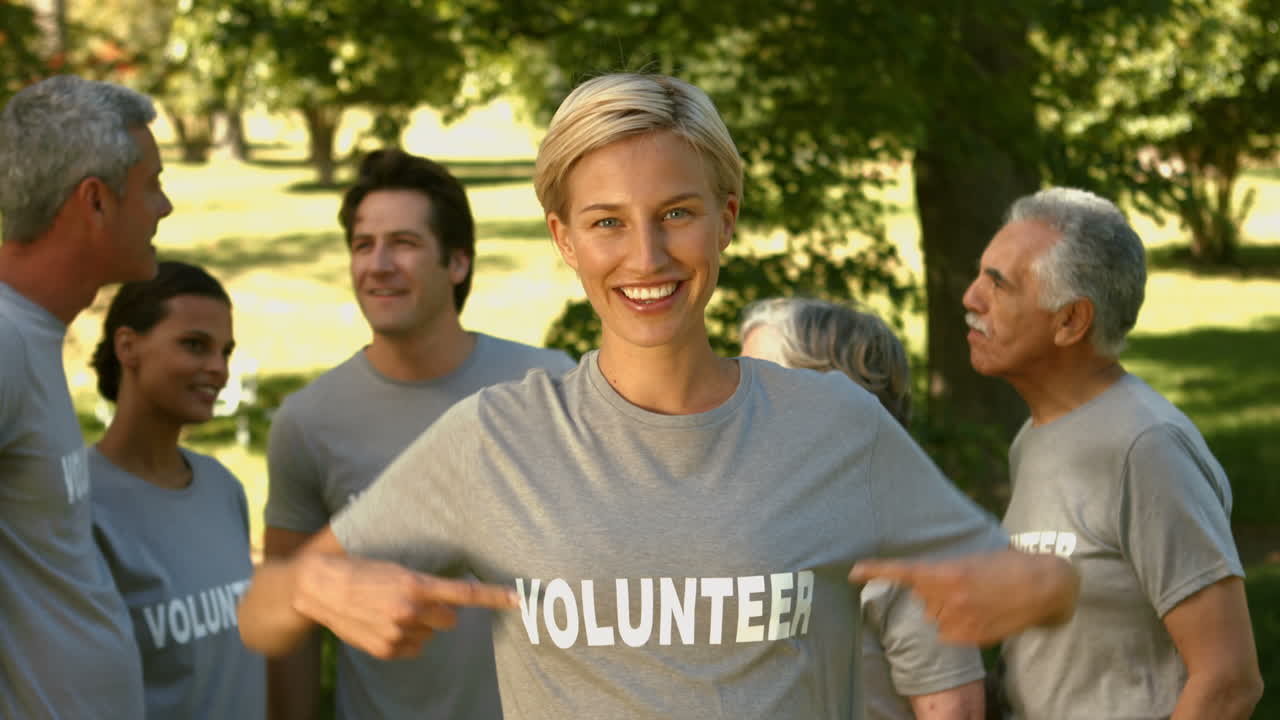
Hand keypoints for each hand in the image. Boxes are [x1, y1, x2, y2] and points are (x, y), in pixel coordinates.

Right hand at [293, 554, 517, 659]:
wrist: (319, 589)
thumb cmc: (361, 572)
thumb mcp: (396, 569)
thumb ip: (423, 585)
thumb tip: (449, 599)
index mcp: (415, 585)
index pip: (465, 594)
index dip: (494, 597)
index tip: (518, 599)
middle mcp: (410, 611)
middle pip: (450, 620)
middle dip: (440, 612)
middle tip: (418, 600)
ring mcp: (398, 634)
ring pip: (430, 635)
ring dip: (419, 625)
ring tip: (391, 610)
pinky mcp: (386, 650)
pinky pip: (413, 649)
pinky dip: (405, 639)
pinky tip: (384, 624)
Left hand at [849, 549, 1078, 645]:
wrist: (1043, 586)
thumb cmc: (1006, 566)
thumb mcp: (971, 559)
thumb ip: (944, 572)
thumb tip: (924, 585)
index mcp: (946, 572)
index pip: (904, 572)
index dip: (876, 571)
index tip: (854, 572)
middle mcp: (947, 598)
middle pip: (923, 599)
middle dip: (936, 593)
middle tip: (965, 584)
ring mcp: (958, 621)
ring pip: (936, 618)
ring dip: (949, 610)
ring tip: (978, 599)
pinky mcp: (969, 638)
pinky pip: (950, 633)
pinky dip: (960, 626)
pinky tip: (981, 614)